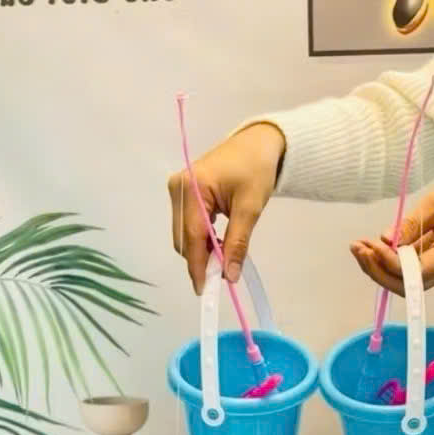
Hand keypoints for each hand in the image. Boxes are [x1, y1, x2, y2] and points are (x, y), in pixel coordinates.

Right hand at [168, 123, 285, 293]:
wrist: (256, 144)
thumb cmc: (256, 170)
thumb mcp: (250, 207)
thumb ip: (238, 243)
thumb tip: (229, 276)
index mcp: (192, 187)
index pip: (191, 236)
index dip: (198, 266)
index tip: (205, 290)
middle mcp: (178, 188)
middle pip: (183, 239)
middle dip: (201, 260)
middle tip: (225, 274)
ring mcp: (177, 191)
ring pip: (183, 236)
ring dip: (201, 251)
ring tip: (225, 256)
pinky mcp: (182, 194)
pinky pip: (187, 226)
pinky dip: (201, 240)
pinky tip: (218, 243)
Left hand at [350, 181, 433, 295]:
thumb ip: (412, 223)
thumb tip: (385, 239)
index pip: (414, 273)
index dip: (390, 263)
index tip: (373, 244)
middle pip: (404, 286)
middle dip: (377, 270)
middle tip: (357, 249)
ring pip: (402, 282)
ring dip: (377, 268)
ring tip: (358, 247)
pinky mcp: (431, 265)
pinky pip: (406, 271)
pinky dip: (386, 262)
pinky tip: (370, 248)